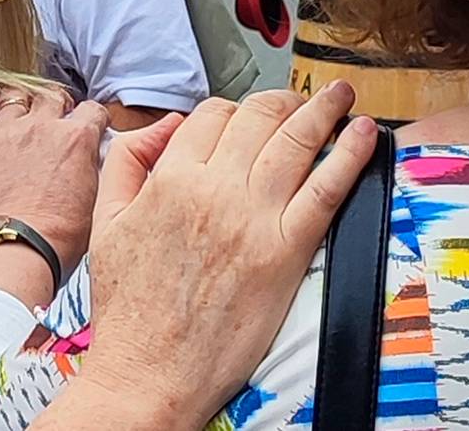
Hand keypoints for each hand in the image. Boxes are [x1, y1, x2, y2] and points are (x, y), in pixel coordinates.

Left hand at [0, 85, 107, 305]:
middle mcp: (44, 126)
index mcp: (77, 140)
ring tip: (21, 116)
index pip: (92, 110)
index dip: (92, 118)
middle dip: (57, 106)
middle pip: (53, 96)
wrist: (15, 250)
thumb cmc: (54, 239)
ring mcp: (10, 128)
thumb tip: (90, 160)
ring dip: (23, 102)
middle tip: (53, 122)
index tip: (88, 123)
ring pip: (18, 93)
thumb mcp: (94, 202)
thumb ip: (91, 169)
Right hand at [70, 84, 374, 430]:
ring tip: (341, 95)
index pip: (212, 115)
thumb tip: (167, 125)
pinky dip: (348, 157)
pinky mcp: (285, 254)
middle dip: (284, 100)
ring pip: (295, 142)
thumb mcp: (106, 219)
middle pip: (258, 118)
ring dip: (323, 110)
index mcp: (171, 177)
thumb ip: (128, 160)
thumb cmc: (129, 306)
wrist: (149, 373)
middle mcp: (215, 188)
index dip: (233, 110)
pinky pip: (325, 191)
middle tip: (304, 98)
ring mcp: (253, 219)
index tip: (248, 118)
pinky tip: (362, 136)